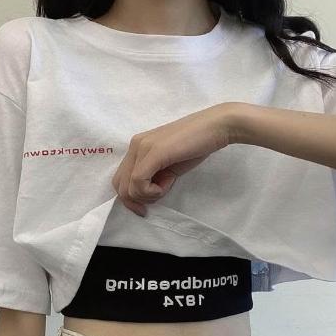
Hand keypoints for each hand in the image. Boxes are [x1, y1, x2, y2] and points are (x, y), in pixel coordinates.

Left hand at [111, 102, 235, 216]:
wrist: (216, 127)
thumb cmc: (196, 146)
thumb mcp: (169, 165)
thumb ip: (154, 176)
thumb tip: (145, 193)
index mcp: (137, 147)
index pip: (120, 179)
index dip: (130, 199)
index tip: (145, 207)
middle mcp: (135, 145)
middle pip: (119, 185)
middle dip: (136, 201)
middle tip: (157, 198)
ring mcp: (142, 147)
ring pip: (128, 187)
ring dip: (148, 195)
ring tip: (167, 184)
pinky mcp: (153, 152)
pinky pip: (139, 182)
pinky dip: (152, 191)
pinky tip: (167, 183)